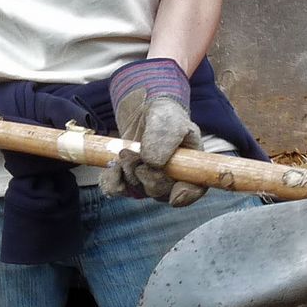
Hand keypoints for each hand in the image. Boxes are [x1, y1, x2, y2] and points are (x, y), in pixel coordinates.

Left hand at [101, 58, 205, 206]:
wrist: (143, 110)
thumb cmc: (164, 115)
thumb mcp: (170, 120)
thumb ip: (166, 139)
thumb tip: (152, 164)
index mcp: (190, 166)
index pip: (194, 189)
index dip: (187, 196)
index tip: (175, 195)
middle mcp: (171, 179)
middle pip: (161, 192)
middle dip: (147, 174)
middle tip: (136, 154)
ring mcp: (149, 182)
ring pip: (138, 191)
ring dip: (128, 173)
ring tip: (126, 152)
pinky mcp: (129, 180)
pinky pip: (119, 190)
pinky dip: (112, 180)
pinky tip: (113, 166)